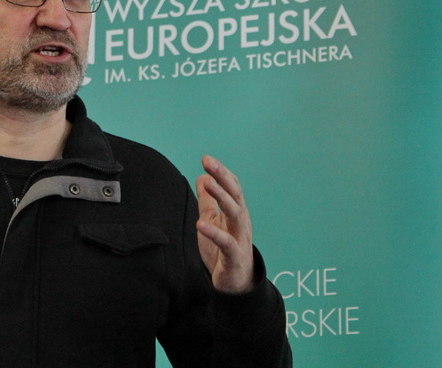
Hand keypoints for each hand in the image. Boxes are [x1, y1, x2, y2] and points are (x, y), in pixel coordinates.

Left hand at [195, 156, 254, 293]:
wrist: (235, 283)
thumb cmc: (223, 250)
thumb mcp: (213, 221)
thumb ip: (208, 202)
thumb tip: (203, 177)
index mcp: (236, 213)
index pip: (233, 187)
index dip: (221, 173)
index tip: (207, 158)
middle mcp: (241, 222)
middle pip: (235, 195)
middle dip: (223, 177)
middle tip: (209, 162)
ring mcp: (239, 238)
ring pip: (235, 213)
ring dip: (222, 197)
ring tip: (209, 184)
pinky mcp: (234, 257)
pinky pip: (226, 243)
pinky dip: (214, 233)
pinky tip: (200, 225)